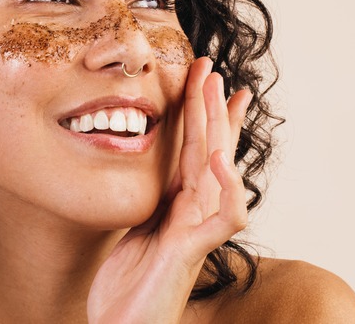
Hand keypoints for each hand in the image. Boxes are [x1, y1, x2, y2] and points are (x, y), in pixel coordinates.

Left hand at [87, 57, 251, 323]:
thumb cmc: (128, 287)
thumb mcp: (134, 230)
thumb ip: (148, 203)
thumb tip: (146, 176)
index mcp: (176, 204)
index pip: (195, 150)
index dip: (203, 116)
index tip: (206, 80)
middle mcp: (192, 212)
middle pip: (209, 149)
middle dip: (212, 107)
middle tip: (212, 67)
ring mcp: (197, 229)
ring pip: (218, 171)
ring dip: (219, 129)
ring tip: (217, 91)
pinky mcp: (194, 249)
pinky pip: (223, 215)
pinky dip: (226, 186)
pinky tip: (218, 157)